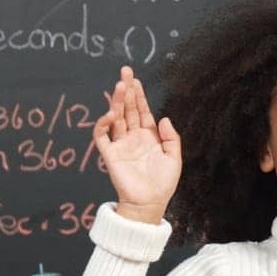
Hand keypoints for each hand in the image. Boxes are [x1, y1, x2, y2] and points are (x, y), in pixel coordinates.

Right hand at [93, 65, 181, 223]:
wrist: (149, 203)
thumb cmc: (163, 183)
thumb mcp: (174, 158)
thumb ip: (171, 138)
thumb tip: (163, 117)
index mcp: (148, 137)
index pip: (142, 111)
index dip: (139, 96)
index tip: (135, 80)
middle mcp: (133, 137)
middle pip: (128, 109)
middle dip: (126, 91)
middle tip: (125, 72)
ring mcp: (120, 144)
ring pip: (116, 117)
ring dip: (117, 101)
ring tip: (119, 86)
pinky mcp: (110, 154)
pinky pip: (102, 136)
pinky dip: (103, 124)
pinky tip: (110, 113)